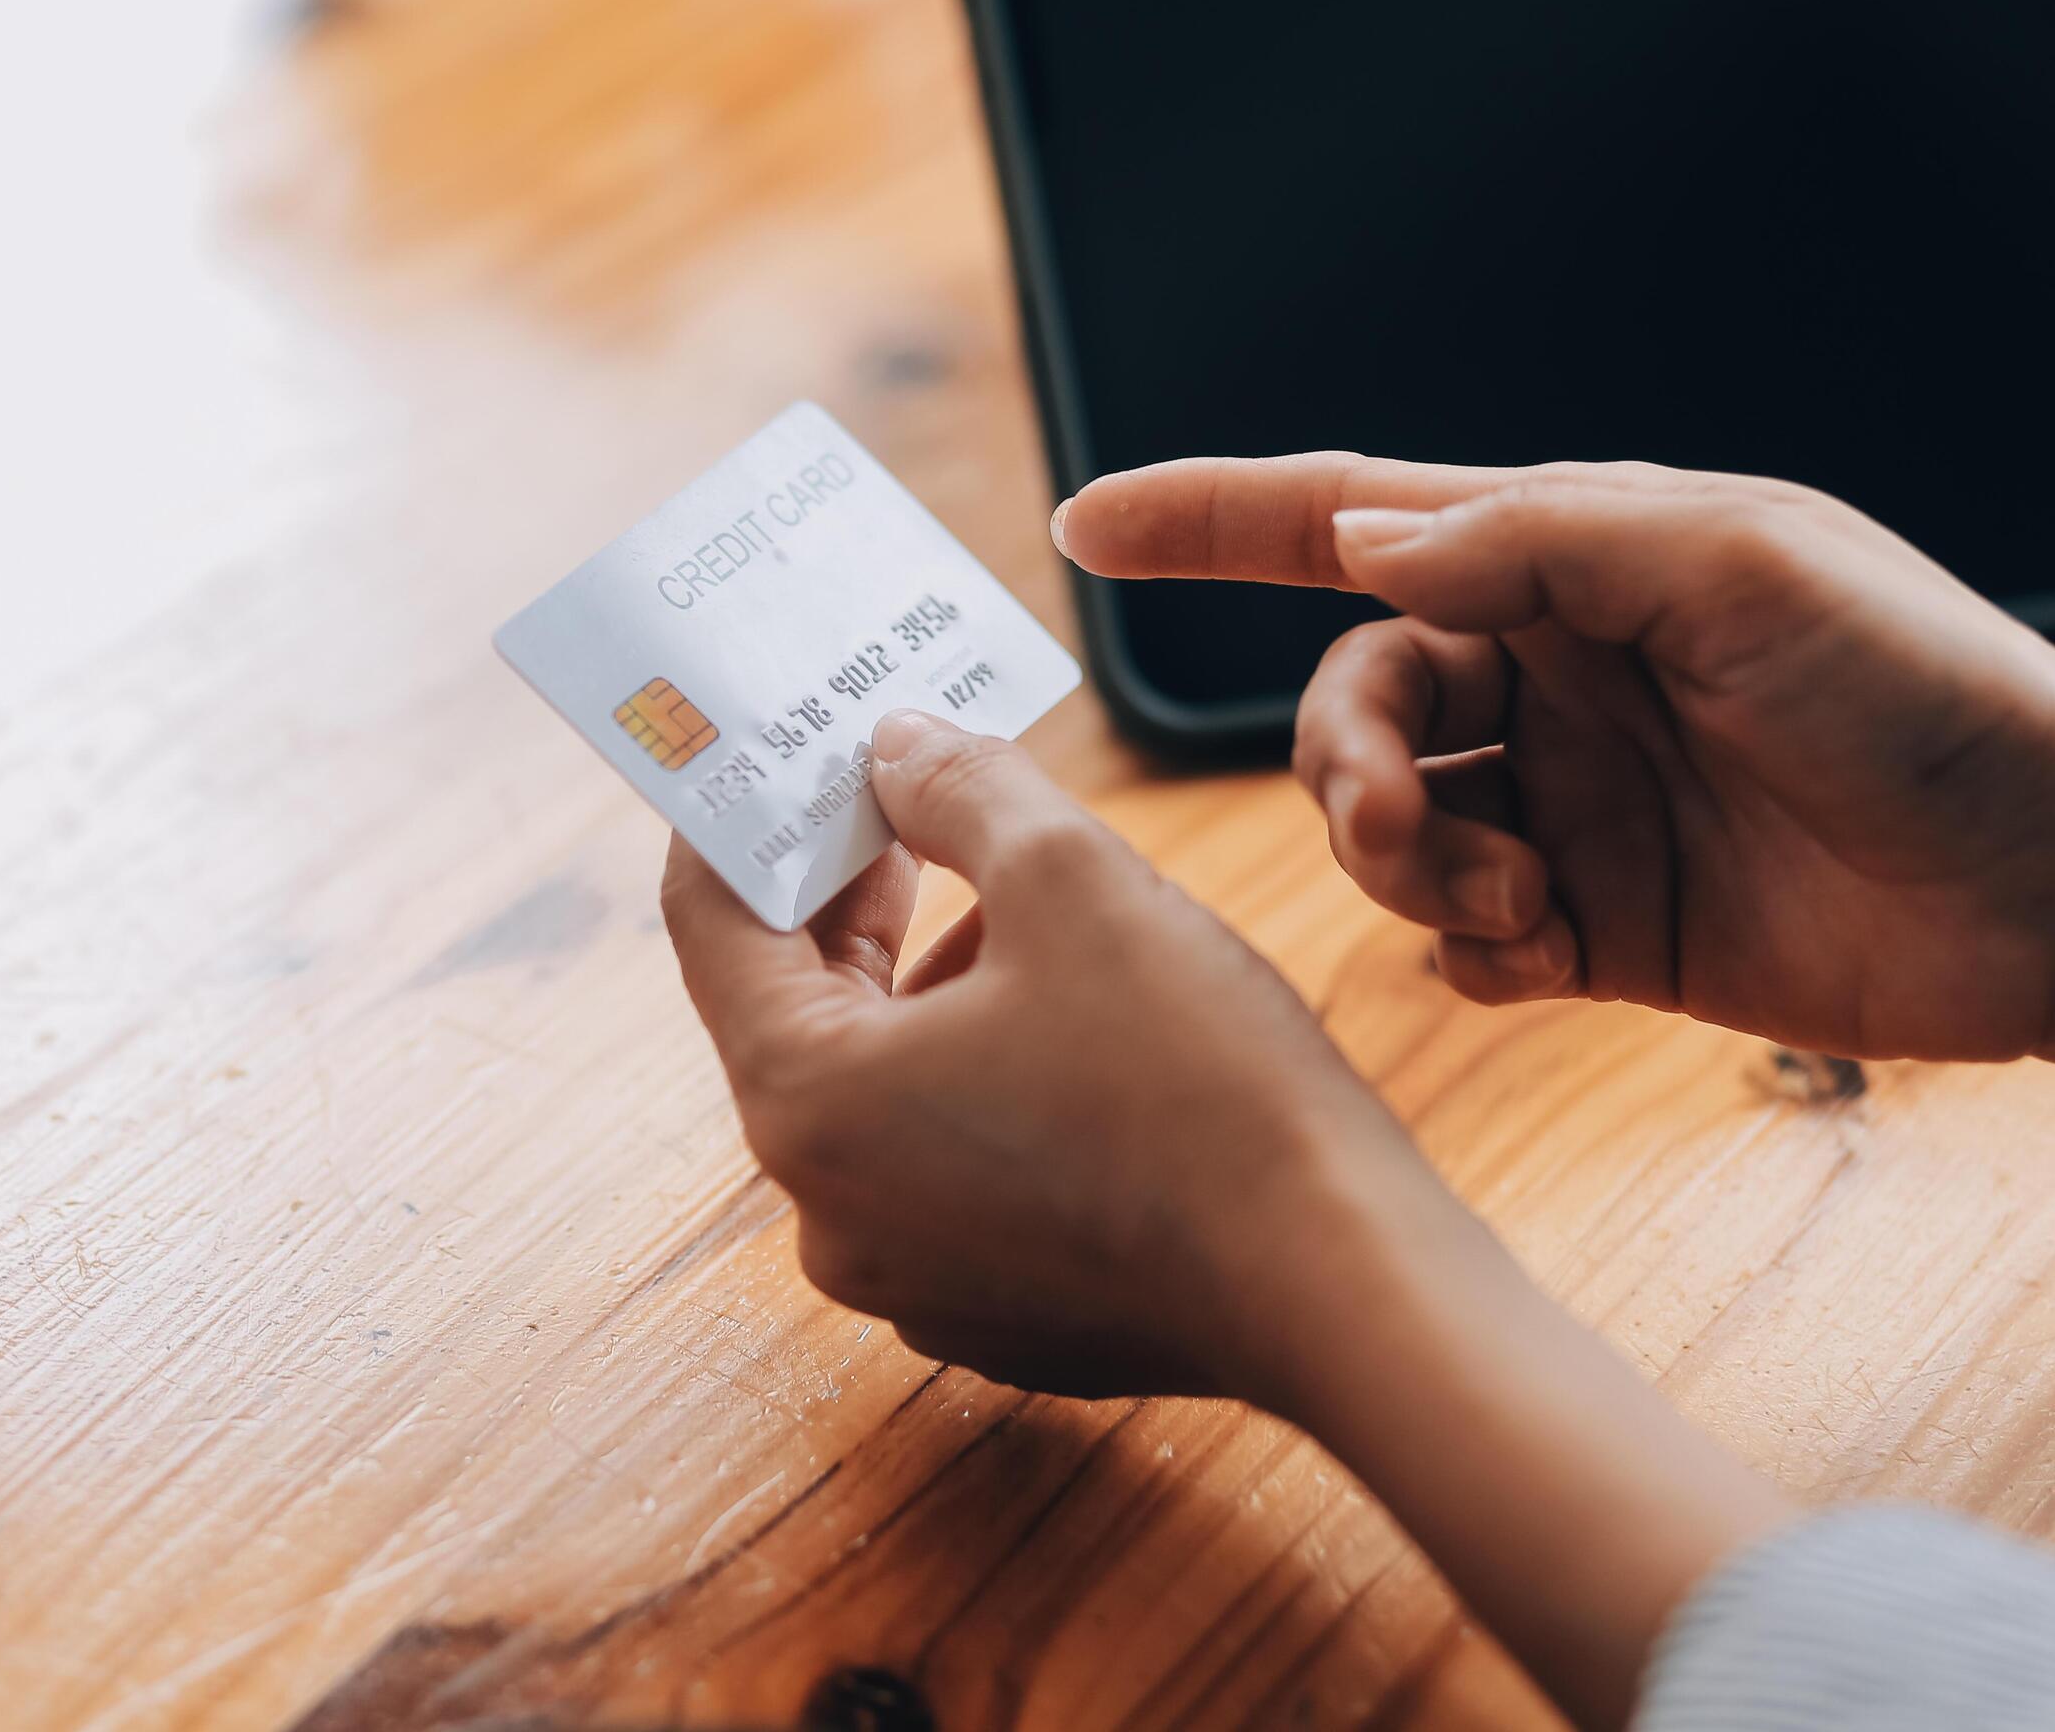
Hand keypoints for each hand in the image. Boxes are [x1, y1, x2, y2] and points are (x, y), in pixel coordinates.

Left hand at [660, 707, 1792, 1728]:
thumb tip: (892, 747)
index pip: (709, 919)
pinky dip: (973, 1072)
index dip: (747, 813)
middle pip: (791, 1003)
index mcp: (805, 1100)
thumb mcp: (1071, 880)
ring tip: (1017, 892)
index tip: (792, 747)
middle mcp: (822, 1206)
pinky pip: (939, 1159)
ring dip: (925, 975)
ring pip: (875, 1080)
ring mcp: (900, 1272)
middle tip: (906, 787)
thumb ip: (955, 789)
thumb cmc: (1202, 1083)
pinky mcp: (982, 1307)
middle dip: (850, 886)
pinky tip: (1069, 1014)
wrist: (1345, 1288)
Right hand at [1058, 455, 2054, 1082]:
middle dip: (1340, 763)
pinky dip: (1469, 948)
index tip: (1087, 521)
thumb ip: (1533, 541)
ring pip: (1386, 827)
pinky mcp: (1599, 925)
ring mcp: (1572, 803)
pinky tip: (1550, 953)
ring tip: (1510, 899)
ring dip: (1406, 865)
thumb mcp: (1735, 566)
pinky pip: (1456, 937)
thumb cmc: (1927, 691)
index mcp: (1574, 562)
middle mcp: (1554, 675)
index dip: (1213, 518)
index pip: (1354, 521)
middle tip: (1393, 825)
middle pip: (1350, 700)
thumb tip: (1361, 541)